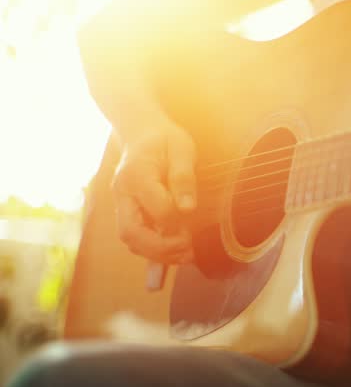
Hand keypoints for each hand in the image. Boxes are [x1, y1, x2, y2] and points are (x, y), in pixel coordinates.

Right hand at [111, 122, 196, 262]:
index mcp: (136, 174)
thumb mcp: (181, 148)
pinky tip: (173, 252)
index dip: (176, 219)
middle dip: (160, 248)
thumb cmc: (165, 138)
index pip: (155, 206)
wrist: (141, 131)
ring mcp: (121, 203)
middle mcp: (122, 193)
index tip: (193, 222)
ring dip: (156, 254)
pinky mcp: (126, 210)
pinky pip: (134, 236)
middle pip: (130, 232)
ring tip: (185, 255)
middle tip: (188, 250)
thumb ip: (184, 177)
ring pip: (129, 239)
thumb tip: (187, 209)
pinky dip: (152, 250)